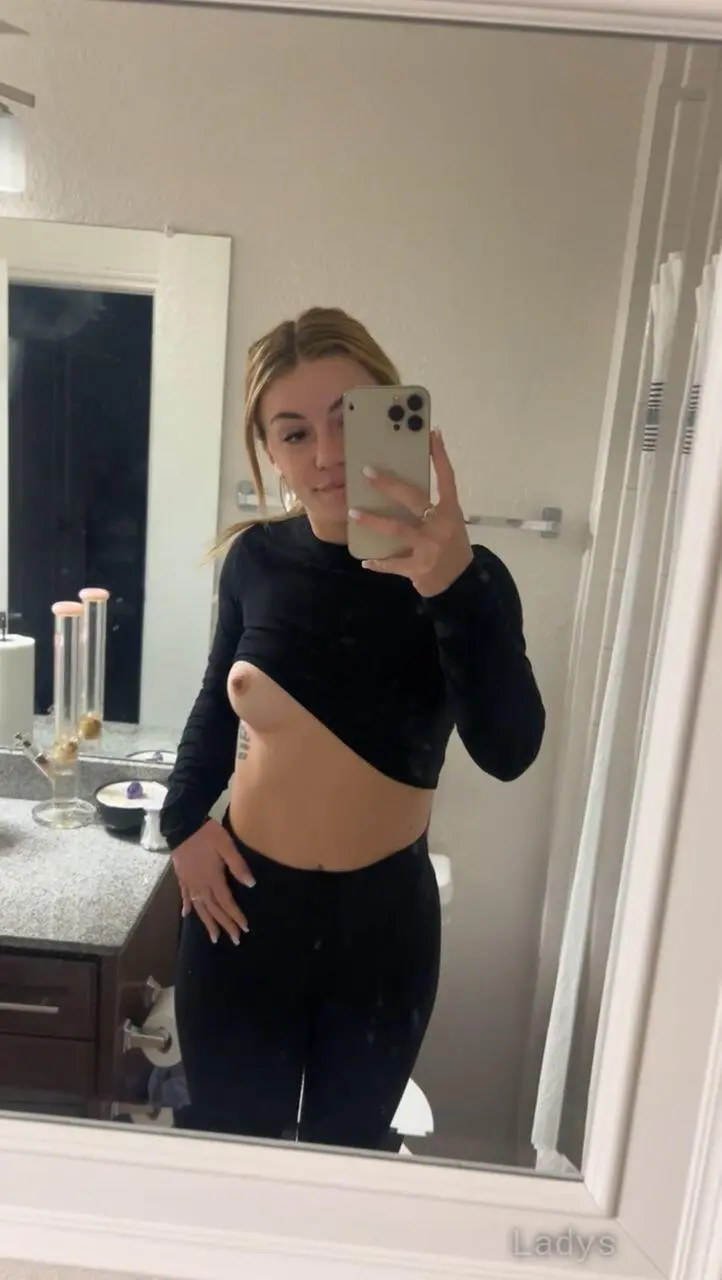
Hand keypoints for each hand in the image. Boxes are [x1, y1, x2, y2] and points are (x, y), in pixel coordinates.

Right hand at [172, 819, 254, 944]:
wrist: (183, 824)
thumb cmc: (208, 834)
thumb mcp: (227, 846)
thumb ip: (238, 866)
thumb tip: (251, 884)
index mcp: (213, 879)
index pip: (226, 902)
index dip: (235, 916)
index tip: (244, 929)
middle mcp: (200, 885)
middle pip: (214, 909)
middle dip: (225, 925)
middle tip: (235, 940)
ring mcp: (189, 882)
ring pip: (199, 907)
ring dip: (207, 923)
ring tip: (214, 937)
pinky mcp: (181, 876)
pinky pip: (185, 895)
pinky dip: (187, 905)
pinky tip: (186, 914)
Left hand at [349, 429, 472, 596]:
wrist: (460, 582)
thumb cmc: (451, 546)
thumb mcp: (449, 523)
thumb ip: (433, 507)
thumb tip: (402, 486)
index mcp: (451, 512)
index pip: (447, 479)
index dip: (440, 456)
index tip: (432, 434)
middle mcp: (440, 526)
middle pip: (413, 499)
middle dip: (390, 485)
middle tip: (368, 472)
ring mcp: (428, 548)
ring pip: (396, 529)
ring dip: (372, 521)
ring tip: (353, 511)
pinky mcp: (417, 568)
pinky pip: (392, 563)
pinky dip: (378, 563)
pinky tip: (365, 561)